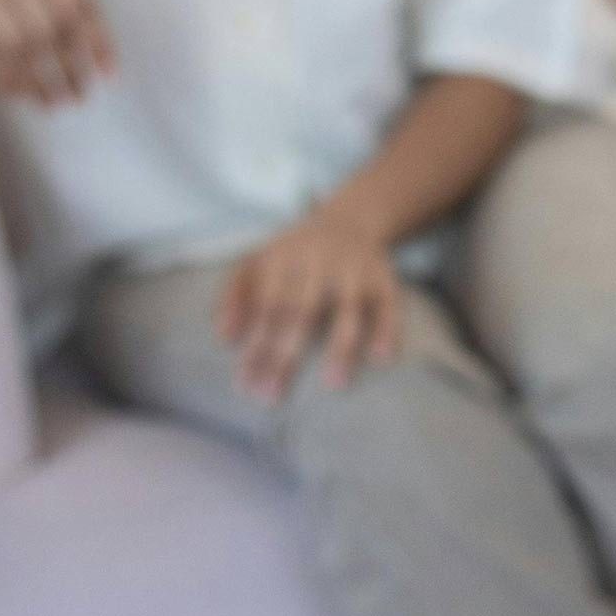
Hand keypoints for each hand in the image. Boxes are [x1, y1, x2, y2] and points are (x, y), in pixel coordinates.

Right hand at [0, 0, 115, 105]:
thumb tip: (95, 54)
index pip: (79, 3)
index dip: (97, 42)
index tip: (107, 75)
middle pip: (50, 29)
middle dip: (68, 69)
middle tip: (79, 96)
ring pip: (17, 46)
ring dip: (38, 81)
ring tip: (53, 103)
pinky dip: (4, 77)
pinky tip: (19, 93)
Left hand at [217, 212, 410, 400]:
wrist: (350, 218)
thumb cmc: (294, 253)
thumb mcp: (258, 260)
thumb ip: (235, 295)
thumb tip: (224, 337)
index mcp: (284, 258)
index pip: (267, 307)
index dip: (256, 345)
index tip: (246, 384)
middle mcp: (320, 262)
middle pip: (301, 312)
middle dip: (285, 356)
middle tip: (272, 396)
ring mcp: (355, 270)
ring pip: (348, 309)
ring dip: (342, 346)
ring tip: (334, 384)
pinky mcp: (384, 278)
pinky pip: (390, 305)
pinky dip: (388, 330)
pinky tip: (381, 358)